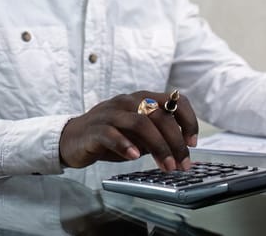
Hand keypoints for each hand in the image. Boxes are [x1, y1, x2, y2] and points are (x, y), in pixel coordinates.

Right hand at [59, 91, 199, 170]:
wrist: (72, 139)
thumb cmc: (111, 136)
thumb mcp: (139, 135)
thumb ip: (158, 136)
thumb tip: (182, 149)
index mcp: (144, 99)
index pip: (175, 100)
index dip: (189, 120)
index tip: (193, 142)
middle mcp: (129, 101)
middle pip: (160, 116)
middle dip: (176, 142)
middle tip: (182, 164)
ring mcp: (111, 113)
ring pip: (140, 123)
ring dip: (158, 146)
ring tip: (166, 166)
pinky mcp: (95, 128)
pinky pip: (112, 133)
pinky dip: (126, 145)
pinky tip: (135, 157)